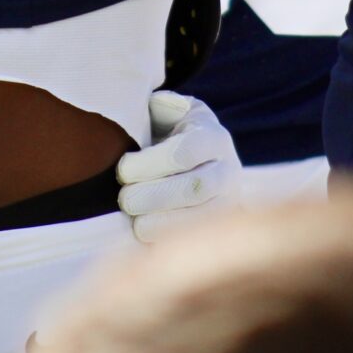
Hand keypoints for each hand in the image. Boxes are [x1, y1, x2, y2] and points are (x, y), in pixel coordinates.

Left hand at [116, 92, 241, 241]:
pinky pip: (200, 245)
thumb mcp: (167, 114)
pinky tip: (146, 242)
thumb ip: (158, 108)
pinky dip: (171, 246)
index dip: (150, 163)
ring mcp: (229, 205)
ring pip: (201, 220)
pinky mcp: (220, 233)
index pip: (186, 151)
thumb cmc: (168, 137)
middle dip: (154, 196)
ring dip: (162, 224)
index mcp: (213, 138)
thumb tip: (152, 107)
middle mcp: (228, 172)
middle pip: (195, 188)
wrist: (195, 169)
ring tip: (135, 223)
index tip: (123, 169)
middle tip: (125, 199)